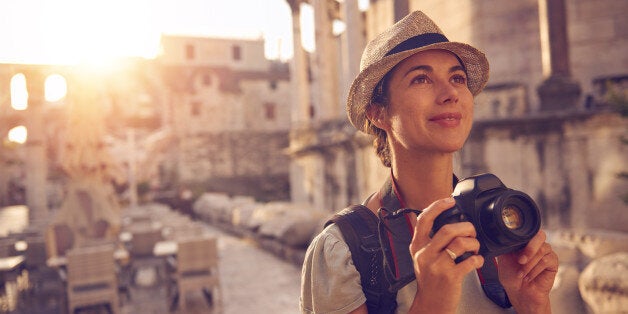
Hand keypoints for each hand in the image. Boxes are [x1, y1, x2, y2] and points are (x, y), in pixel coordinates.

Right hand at [408, 197, 484, 312]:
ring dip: (473, 242)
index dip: (438, 206)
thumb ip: (429, 241)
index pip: (424, 219)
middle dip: (465, 227)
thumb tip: (445, 221)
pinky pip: (470, 261)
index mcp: (417, 246)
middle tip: (471, 230)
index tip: (450, 200)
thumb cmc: (429, 281)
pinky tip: (477, 260)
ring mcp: (437, 265)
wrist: (430, 304)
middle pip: (447, 229)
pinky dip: (478, 259)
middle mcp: (425, 254)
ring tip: (475, 246)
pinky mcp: (450, 277)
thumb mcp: (422, 257)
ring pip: (459, 243)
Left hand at [496, 230, 557, 313]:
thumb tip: (503, 235)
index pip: (528, 231)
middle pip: (539, 236)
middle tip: (520, 260)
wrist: (520, 293)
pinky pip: (546, 260)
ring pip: (542, 250)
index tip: (513, 250)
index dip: (522, 238)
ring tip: (521, 274)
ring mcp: (546, 252)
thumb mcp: (503, 259)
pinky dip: (535, 269)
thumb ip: (506, 246)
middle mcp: (537, 244)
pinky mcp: (553, 262)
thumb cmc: (512, 276)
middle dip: (529, 249)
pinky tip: (528, 277)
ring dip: (529, 264)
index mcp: (525, 241)